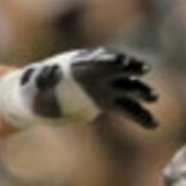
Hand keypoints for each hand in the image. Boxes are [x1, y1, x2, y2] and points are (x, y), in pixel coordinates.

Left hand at [0, 48, 158, 128]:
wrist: (37, 98)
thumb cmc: (33, 89)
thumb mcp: (33, 83)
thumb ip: (40, 79)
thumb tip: (42, 76)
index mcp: (78, 66)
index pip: (97, 60)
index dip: (110, 60)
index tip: (121, 62)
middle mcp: (94, 74)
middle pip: (116, 70)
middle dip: (130, 70)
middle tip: (143, 70)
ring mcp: (102, 87)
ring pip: (126, 89)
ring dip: (139, 92)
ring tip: (153, 98)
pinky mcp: (105, 101)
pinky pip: (126, 108)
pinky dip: (139, 116)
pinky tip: (153, 124)